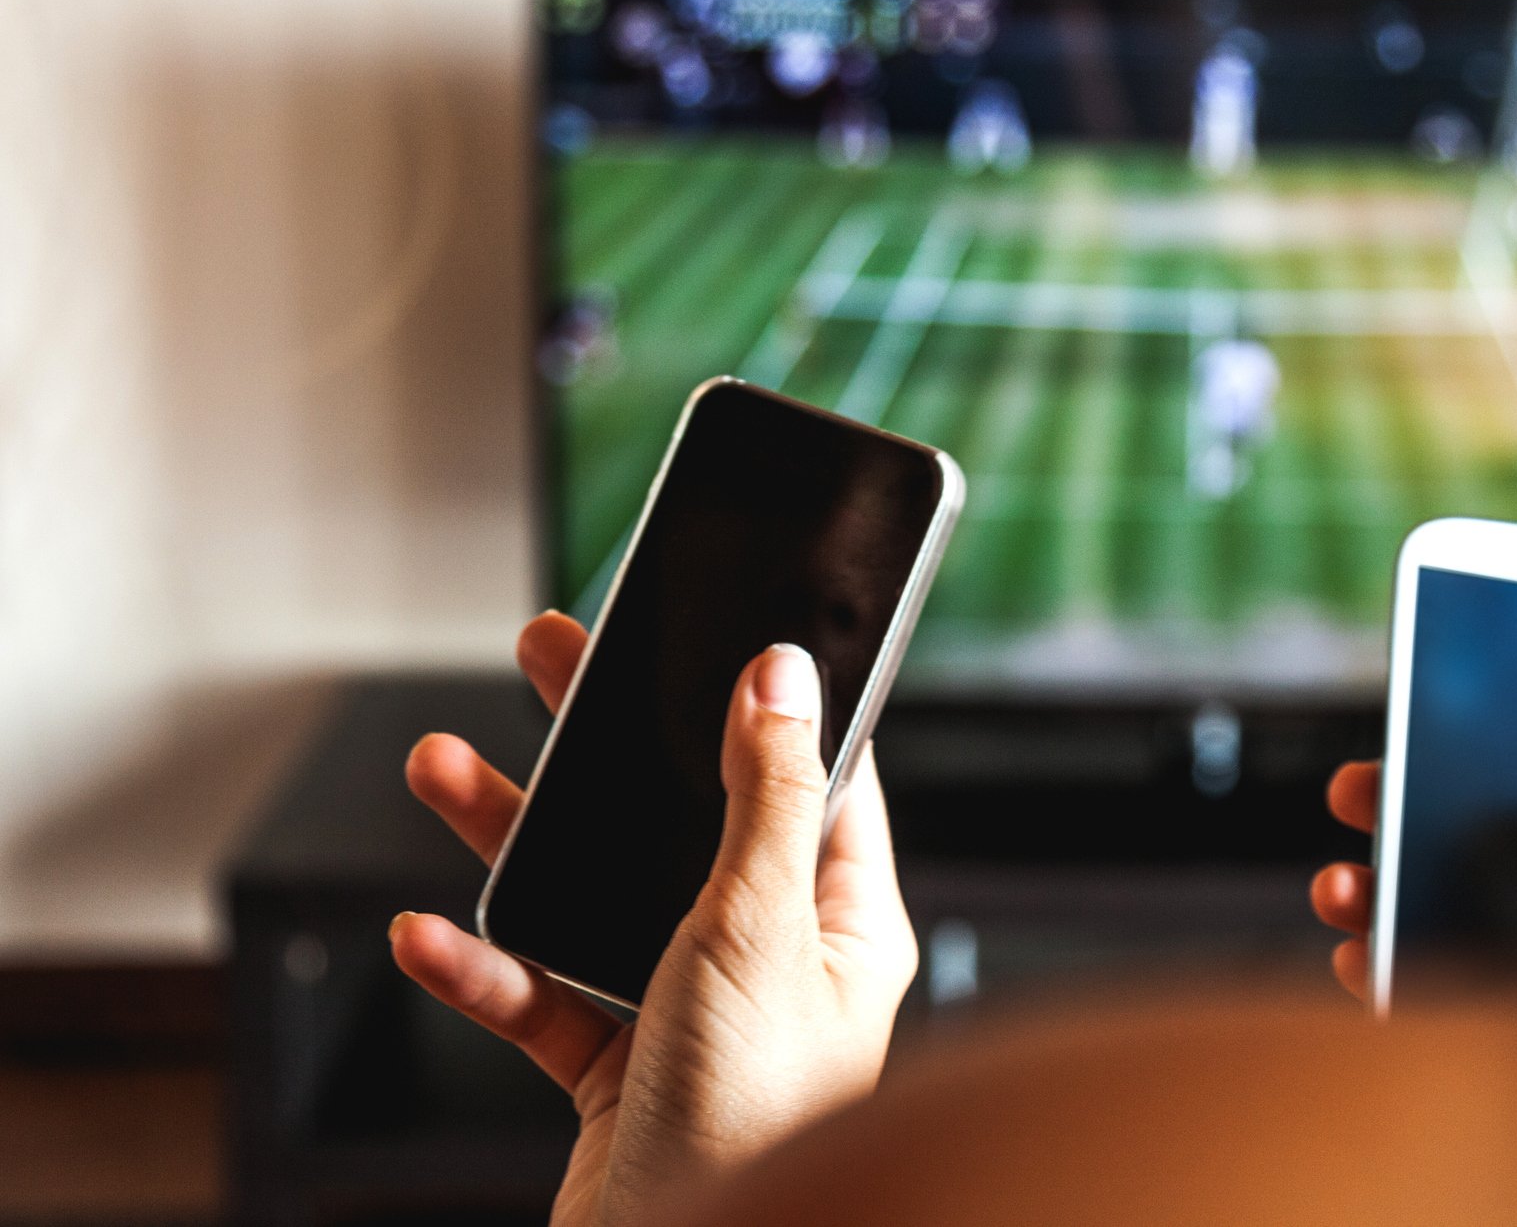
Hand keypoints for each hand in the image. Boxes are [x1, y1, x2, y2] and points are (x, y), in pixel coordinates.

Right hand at [390, 612, 918, 1224]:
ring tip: (441, 770)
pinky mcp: (620, 1075)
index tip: (710, 635)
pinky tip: (431, 937)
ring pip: (597, 899)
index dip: (760, 702)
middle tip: (550, 659)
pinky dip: (482, 968)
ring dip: (517, 842)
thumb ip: (765, 800)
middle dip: (607, 747)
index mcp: (841, 924)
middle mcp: (770, 961)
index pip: (814, 780)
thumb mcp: (757, 930)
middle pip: (685, 820)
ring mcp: (691, 1016)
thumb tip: (784, 676)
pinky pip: (541, 1000)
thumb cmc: (753, 1124)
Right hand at [1309, 764, 1516, 996]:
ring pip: (1450, 928)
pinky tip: (1360, 959)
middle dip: (1418, 817)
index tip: (1452, 728)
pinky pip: (1438, 1006)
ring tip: (1343, 884)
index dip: (1513, 760)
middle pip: (1491, 857)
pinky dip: (1383, 978)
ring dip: (1382, 896)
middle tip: (1364, 790)